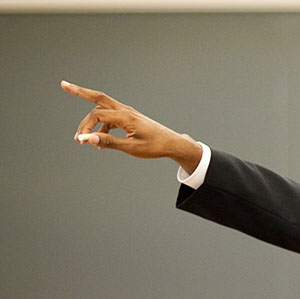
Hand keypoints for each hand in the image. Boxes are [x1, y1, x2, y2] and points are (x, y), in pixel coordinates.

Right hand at [61, 81, 202, 170]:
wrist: (172, 143)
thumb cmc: (155, 146)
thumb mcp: (131, 148)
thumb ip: (109, 142)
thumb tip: (89, 139)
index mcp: (126, 116)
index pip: (98, 116)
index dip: (86, 127)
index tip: (81, 141)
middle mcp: (125, 111)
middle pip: (98, 98)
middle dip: (80, 92)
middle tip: (64, 85)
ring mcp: (127, 113)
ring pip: (103, 108)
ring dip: (91, 120)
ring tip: (82, 138)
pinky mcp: (129, 118)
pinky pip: (110, 118)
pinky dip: (102, 127)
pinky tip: (99, 140)